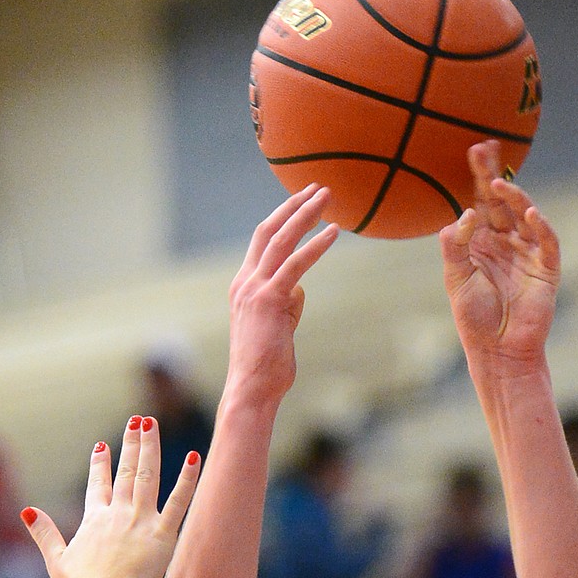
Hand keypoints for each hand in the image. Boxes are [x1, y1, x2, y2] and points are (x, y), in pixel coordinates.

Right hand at [22, 418, 199, 577]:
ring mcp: (141, 520)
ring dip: (150, 447)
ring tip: (152, 424)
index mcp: (94, 520)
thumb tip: (27, 512)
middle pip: (125, 471)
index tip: (102, 447)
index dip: (100, 465)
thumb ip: (44, 533)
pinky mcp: (163, 534)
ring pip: (147, 475)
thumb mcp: (57, 559)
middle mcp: (118, 513)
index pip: (97, 485)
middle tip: (137, 421)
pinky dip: (187, 479)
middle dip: (131, 443)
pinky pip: (178, 502)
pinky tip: (193, 458)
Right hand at [226, 185, 339, 407]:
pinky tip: (334, 233)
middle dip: (294, 206)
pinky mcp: (269, 301)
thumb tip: (300, 290)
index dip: (283, 217)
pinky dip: (316, 246)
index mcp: (243, 287)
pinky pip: (296, 265)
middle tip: (319, 188)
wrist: (251, 389)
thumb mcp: (278, 328)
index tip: (304, 201)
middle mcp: (245, 283)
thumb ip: (287, 305)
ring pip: (281, 240)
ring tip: (328, 198)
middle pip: (269, 231)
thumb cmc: (266, 366)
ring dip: (306, 215)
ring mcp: (254, 290)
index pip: (262, 242)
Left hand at [440, 140, 559, 368]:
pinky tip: (529, 213)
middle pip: (502, 201)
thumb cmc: (474, 318)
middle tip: (485, 149)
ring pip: (523, 216)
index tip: (474, 150)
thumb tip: (459, 216)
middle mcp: (506, 242)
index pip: (481, 202)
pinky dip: (540, 227)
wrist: (497, 351)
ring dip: (514, 198)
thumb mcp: (457, 280)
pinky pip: (546, 242)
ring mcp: (528, 253)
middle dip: (494, 175)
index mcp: (482, 243)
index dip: (478, 177)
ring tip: (498, 184)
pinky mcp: (546, 269)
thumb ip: (454, 248)